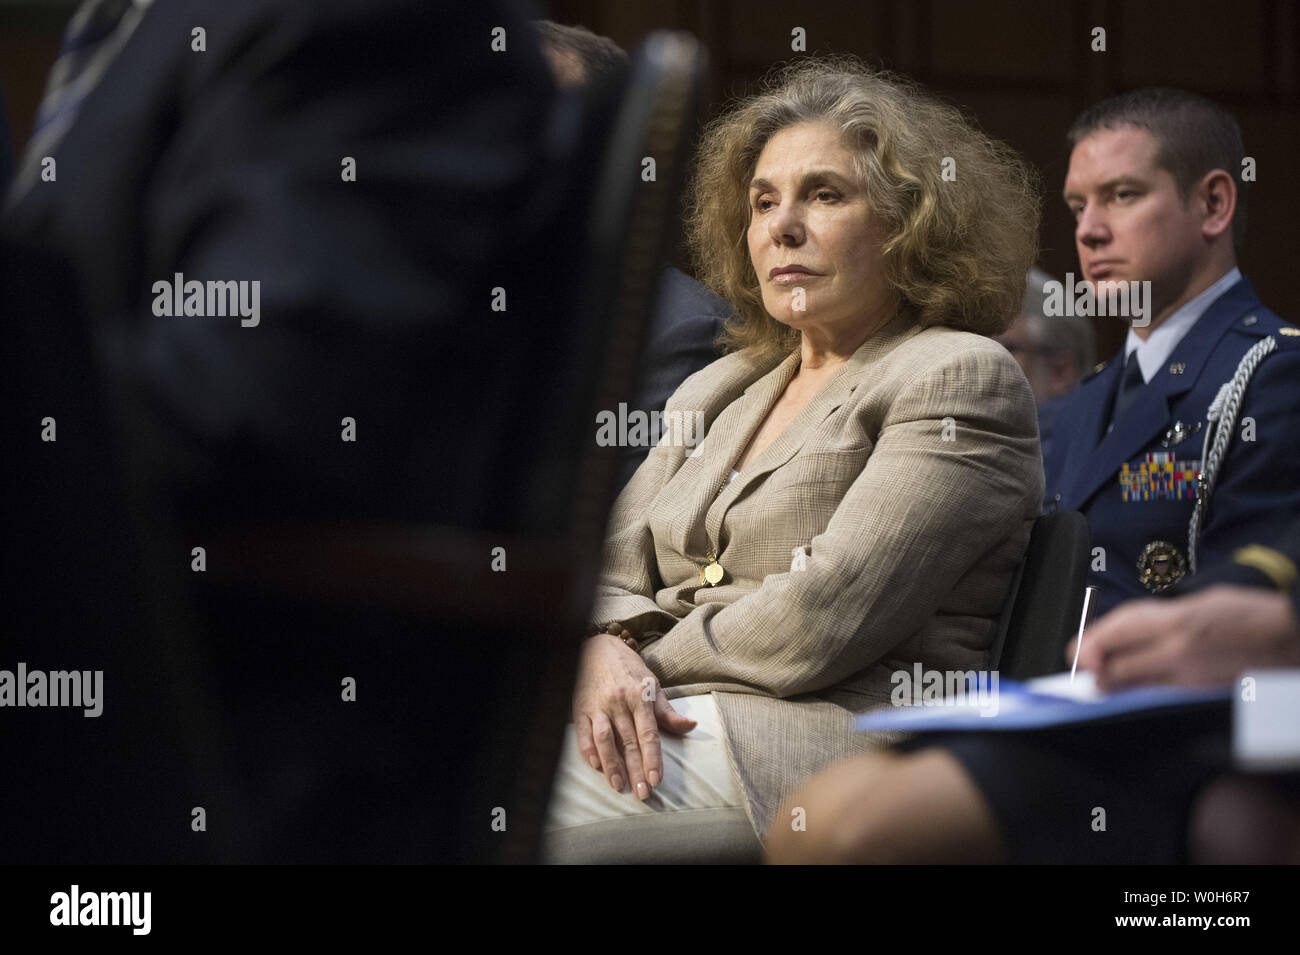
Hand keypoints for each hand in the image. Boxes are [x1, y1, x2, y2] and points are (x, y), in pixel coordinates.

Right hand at [572, 633, 696, 798]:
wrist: (596, 648)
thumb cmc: (628, 669)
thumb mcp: (652, 685)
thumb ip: (667, 711)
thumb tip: (691, 726)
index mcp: (639, 696)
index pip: (648, 733)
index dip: (652, 758)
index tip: (656, 779)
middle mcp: (618, 702)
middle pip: (628, 741)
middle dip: (635, 769)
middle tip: (642, 793)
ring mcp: (598, 706)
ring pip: (605, 739)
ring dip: (612, 764)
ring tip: (618, 785)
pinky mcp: (581, 708)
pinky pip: (583, 733)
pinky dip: (588, 750)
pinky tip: (596, 765)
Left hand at [1065, 585, 1299, 691]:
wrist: (1290, 636)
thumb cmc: (1246, 615)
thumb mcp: (1199, 602)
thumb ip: (1160, 618)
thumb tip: (1124, 631)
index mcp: (1176, 620)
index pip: (1118, 632)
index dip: (1091, 643)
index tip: (1075, 653)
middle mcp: (1180, 649)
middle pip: (1120, 666)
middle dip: (1097, 670)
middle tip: (1085, 670)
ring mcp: (1192, 677)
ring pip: (1137, 686)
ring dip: (1116, 685)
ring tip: (1103, 682)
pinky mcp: (1202, 695)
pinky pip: (1162, 696)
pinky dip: (1143, 693)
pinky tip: (1135, 691)